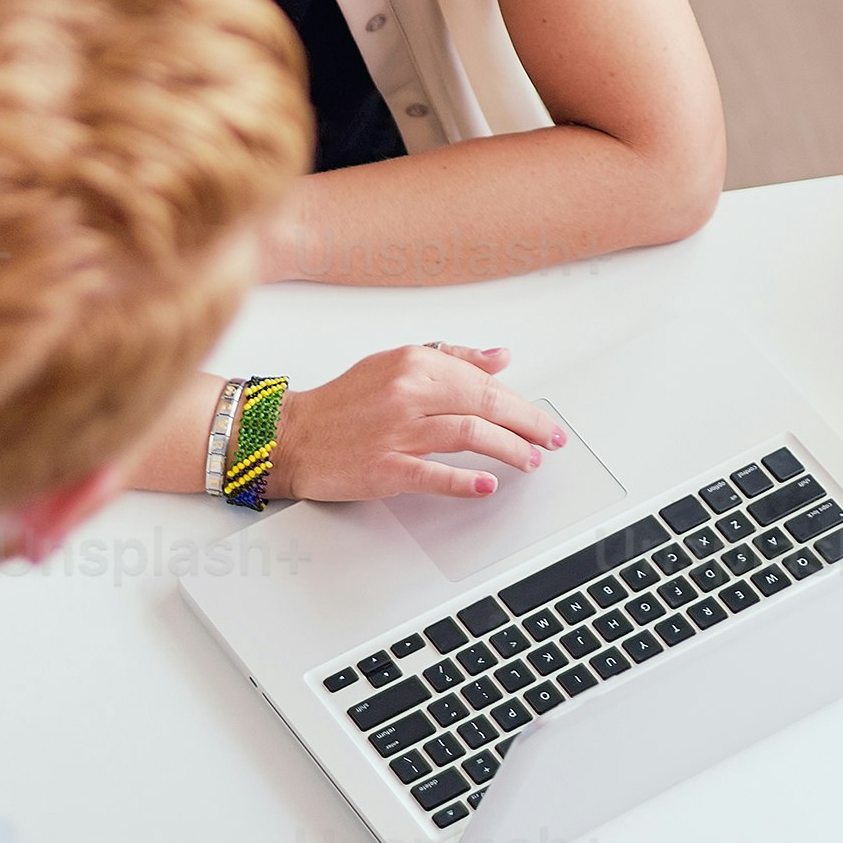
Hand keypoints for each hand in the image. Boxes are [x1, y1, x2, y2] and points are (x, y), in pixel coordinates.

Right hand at [276, 343, 564, 503]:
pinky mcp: (383, 467)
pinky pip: (431, 474)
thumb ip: (452, 357)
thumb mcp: (397, 363)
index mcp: (413, 363)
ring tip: (528, 461)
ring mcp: (396, 431)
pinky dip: (463, 480)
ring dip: (508, 449)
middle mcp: (407, 392)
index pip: (482, 381)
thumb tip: (500, 357)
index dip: (518, 402)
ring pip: (468, 435)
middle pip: (484, 405)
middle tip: (548, 441)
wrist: (294, 435)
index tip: (538, 419)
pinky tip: (486, 485)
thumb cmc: (345, 401)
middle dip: (526, 424)